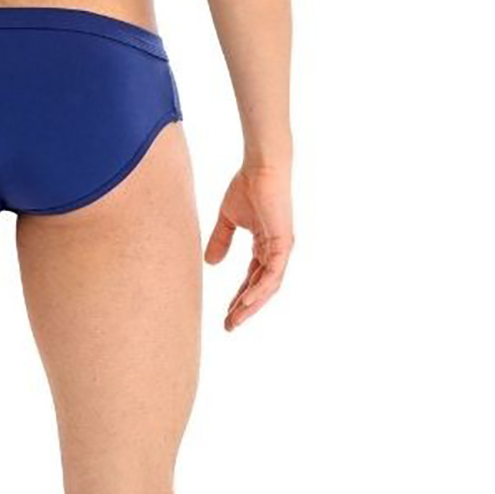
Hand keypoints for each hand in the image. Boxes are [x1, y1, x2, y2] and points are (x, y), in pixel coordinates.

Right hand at [206, 165, 293, 330]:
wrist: (261, 167)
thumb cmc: (247, 186)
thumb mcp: (228, 219)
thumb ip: (221, 241)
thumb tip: (211, 264)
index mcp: (265, 246)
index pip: (252, 278)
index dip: (239, 297)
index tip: (225, 314)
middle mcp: (276, 251)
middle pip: (260, 288)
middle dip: (244, 308)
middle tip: (229, 326)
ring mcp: (282, 248)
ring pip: (268, 286)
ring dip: (251, 305)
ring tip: (235, 320)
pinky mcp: (283, 244)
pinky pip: (272, 274)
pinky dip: (260, 289)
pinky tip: (246, 302)